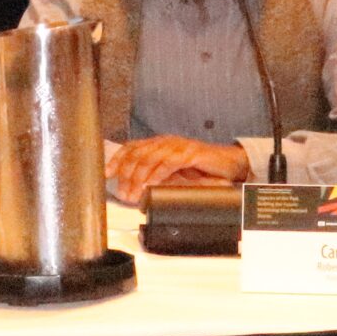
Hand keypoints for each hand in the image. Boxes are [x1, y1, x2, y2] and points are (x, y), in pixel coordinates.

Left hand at [105, 135, 248, 205]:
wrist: (229, 164)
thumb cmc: (201, 170)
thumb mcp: (174, 173)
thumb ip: (157, 176)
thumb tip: (136, 189)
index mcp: (159, 144)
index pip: (132, 147)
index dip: (117, 160)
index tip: (106, 175)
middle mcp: (166, 141)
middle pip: (137, 153)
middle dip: (126, 174)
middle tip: (123, 193)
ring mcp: (178, 145)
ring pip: (150, 158)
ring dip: (139, 178)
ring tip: (134, 193)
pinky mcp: (191, 153)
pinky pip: (169, 162)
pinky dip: (158, 174)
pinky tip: (151, 185)